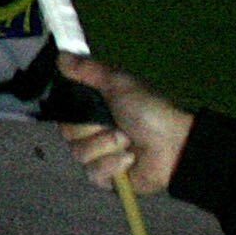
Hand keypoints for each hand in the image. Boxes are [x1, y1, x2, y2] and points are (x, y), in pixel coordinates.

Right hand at [57, 53, 193, 195]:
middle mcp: (92, 134)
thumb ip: (88, 70)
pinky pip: (94, 173)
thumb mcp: (118, 83)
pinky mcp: (106, 179)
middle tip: (117, 125)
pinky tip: (131, 159)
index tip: (87, 108)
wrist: (175, 144)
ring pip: (80, 154)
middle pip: (69, 135)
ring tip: (129, 142)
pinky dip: (114, 164)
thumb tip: (60, 54)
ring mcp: (98, 157)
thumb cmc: (148, 110)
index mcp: (94, 111)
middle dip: (94, 130)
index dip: (72, 113)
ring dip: (107, 146)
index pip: (65, 114)